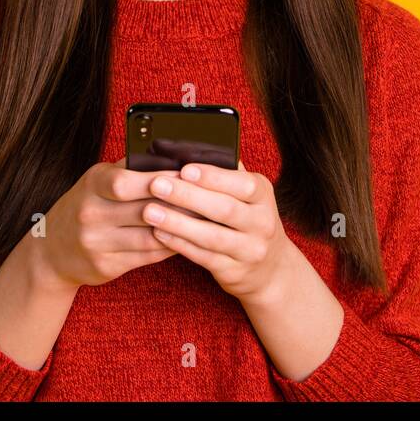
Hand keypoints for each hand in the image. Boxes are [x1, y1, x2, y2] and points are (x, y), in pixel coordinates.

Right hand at [30, 160, 189, 291]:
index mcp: (92, 185)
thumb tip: (173, 154)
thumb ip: (130, 168)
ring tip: (205, 220)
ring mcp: (96, 243)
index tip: (190, 176)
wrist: (51, 251)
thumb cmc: (87, 205)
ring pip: (150, 236)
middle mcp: (91, 214)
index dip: (162, 179)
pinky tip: (187, 238)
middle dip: (179, 204)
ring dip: (181, 228)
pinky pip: (147, 256)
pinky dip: (170, 246)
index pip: (127, 181)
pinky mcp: (106, 266)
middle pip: (144, 209)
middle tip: (209, 199)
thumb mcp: (99, 180)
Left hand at [143, 161, 294, 303]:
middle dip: (187, 196)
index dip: (213, 176)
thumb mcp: (247, 194)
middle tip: (156, 185)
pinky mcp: (234, 271)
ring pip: (211, 236)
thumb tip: (188, 149)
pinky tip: (158, 233)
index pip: (242, 183)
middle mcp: (262, 222)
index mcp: (264, 194)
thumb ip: (225, 174)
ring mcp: (250, 249)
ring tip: (149, 211)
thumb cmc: (247, 217)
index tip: (184, 168)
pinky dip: (179, 244)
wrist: (270, 266)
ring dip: (177, 223)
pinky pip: (203, 257)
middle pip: (224, 209)